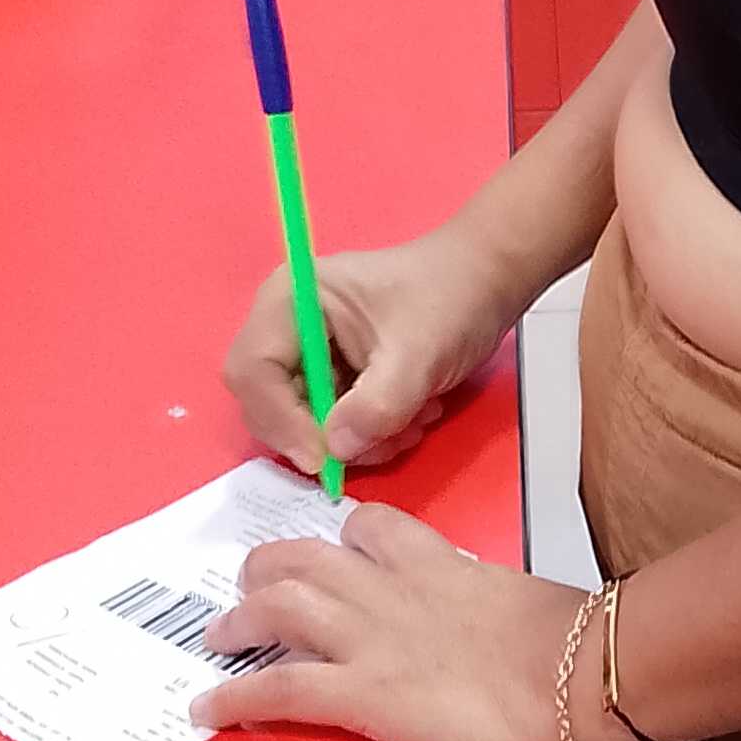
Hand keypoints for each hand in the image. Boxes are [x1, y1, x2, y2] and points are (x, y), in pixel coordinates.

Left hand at [195, 509, 631, 740]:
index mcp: (438, 564)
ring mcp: (370, 639)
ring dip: (239, 621)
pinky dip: (234, 697)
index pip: (372, 527)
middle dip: (268, 568)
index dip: (341, 538)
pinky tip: (208, 710)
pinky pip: (278, 687)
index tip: (329, 549)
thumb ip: (490, 606)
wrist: (581, 679)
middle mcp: (391, 589)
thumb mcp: (524, 604)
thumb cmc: (576, 648)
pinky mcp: (362, 694)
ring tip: (220, 638)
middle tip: (250, 588)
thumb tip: (498, 631)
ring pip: (278, 606)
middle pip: (306, 558)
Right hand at [223, 216, 520, 476]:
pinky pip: (332, 423)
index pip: (254, 371)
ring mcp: (309, 353)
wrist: (486, 282)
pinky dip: (370, 433)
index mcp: (291, 300)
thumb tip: (336, 449)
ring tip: (413, 422)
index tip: (325, 458)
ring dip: (358, 439)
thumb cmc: (450, 298)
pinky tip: (412, 416)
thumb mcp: (419, 353)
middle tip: (381, 442)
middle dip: (324, 434)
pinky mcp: (333, 375)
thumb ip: (378, 404)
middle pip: (269, 403)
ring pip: (304, 422)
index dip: (280, 420)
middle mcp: (287, 326)